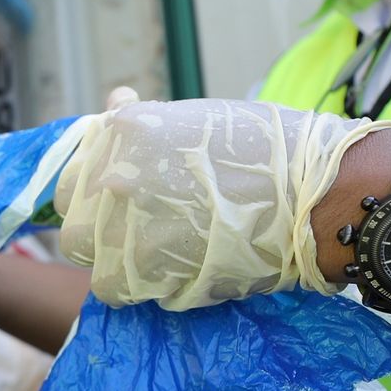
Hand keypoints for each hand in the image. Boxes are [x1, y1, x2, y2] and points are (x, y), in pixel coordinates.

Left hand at [54, 95, 384, 309]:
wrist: (316, 197)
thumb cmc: (267, 151)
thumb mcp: (198, 118)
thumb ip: (143, 123)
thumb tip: (115, 102)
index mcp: (125, 132)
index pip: (75, 173)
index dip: (94, 190)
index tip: (119, 199)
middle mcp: (116, 178)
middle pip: (74, 221)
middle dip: (99, 227)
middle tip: (137, 230)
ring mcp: (127, 226)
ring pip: (91, 258)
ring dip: (116, 260)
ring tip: (156, 254)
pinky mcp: (148, 273)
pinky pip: (116, 288)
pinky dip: (136, 286)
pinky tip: (167, 272)